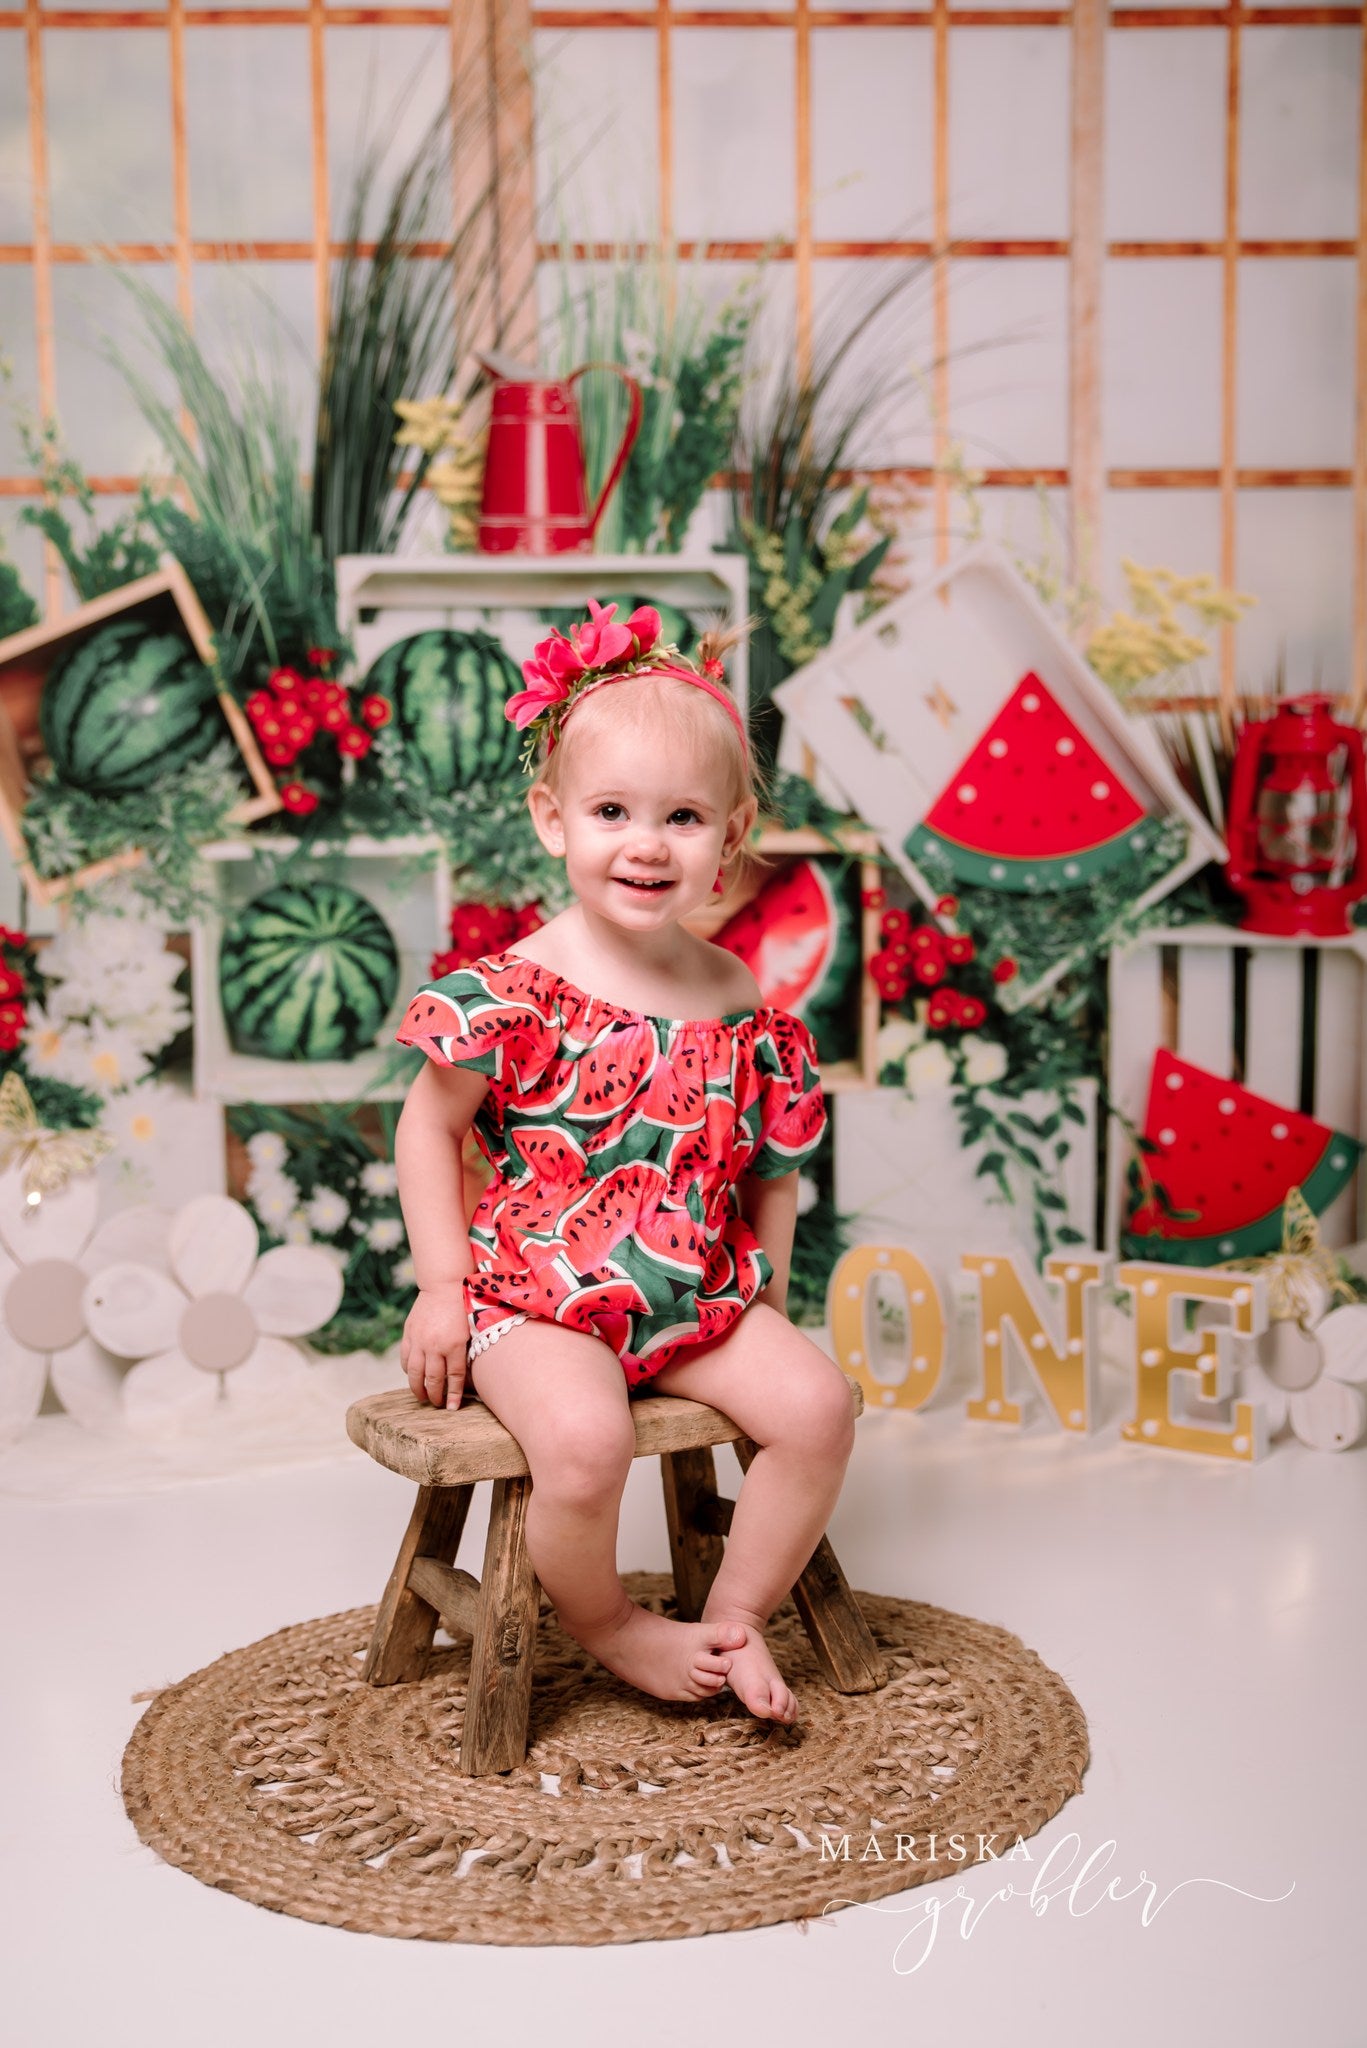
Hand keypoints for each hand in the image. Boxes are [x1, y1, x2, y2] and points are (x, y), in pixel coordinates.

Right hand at [400, 1283, 468, 1408]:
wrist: (444, 1285)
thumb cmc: (463, 1307)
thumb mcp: (471, 1330)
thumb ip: (465, 1352)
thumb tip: (464, 1375)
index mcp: (454, 1345)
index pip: (454, 1377)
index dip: (454, 1395)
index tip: (453, 1408)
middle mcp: (435, 1345)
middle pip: (433, 1379)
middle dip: (435, 1396)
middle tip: (437, 1405)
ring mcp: (419, 1340)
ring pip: (414, 1373)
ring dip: (417, 1388)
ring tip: (422, 1397)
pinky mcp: (409, 1334)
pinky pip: (405, 1358)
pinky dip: (407, 1370)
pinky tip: (412, 1376)